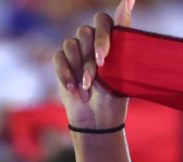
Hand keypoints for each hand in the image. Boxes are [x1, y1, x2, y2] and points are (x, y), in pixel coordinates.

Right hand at [53, 0, 132, 132]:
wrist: (98, 120)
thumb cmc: (115, 95)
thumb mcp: (123, 67)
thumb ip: (123, 33)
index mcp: (110, 40)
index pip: (103, 20)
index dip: (102, 36)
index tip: (103, 58)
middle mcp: (91, 41)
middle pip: (85, 32)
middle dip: (89, 58)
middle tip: (94, 78)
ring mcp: (76, 51)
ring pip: (71, 44)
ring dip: (79, 69)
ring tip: (87, 90)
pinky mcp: (62, 62)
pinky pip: (59, 58)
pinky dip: (66, 75)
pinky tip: (75, 90)